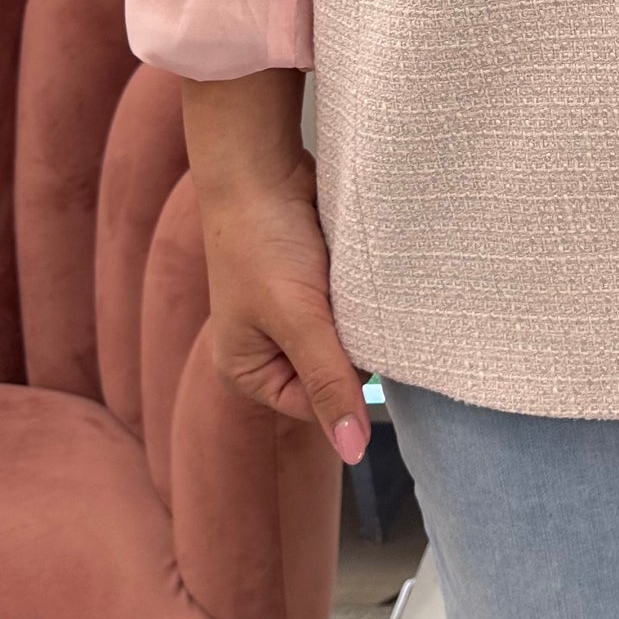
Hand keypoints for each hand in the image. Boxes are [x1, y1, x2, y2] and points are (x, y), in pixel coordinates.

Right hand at [182, 70, 370, 464]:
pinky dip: (365, 296)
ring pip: (350, 338)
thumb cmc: (263, 242)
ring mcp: (296, 316)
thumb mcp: (299, 319)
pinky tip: (370, 278)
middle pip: (337, 373)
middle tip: (360, 312)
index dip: (346, 382)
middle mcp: (270, 349)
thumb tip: (353, 452)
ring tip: (359, 290)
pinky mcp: (319, 286)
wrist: (260, 166)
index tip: (359, 345)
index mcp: (248, 370)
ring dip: (363, 319)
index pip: (318, 406)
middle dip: (355, 347)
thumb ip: (330, 383)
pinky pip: (354, 307)